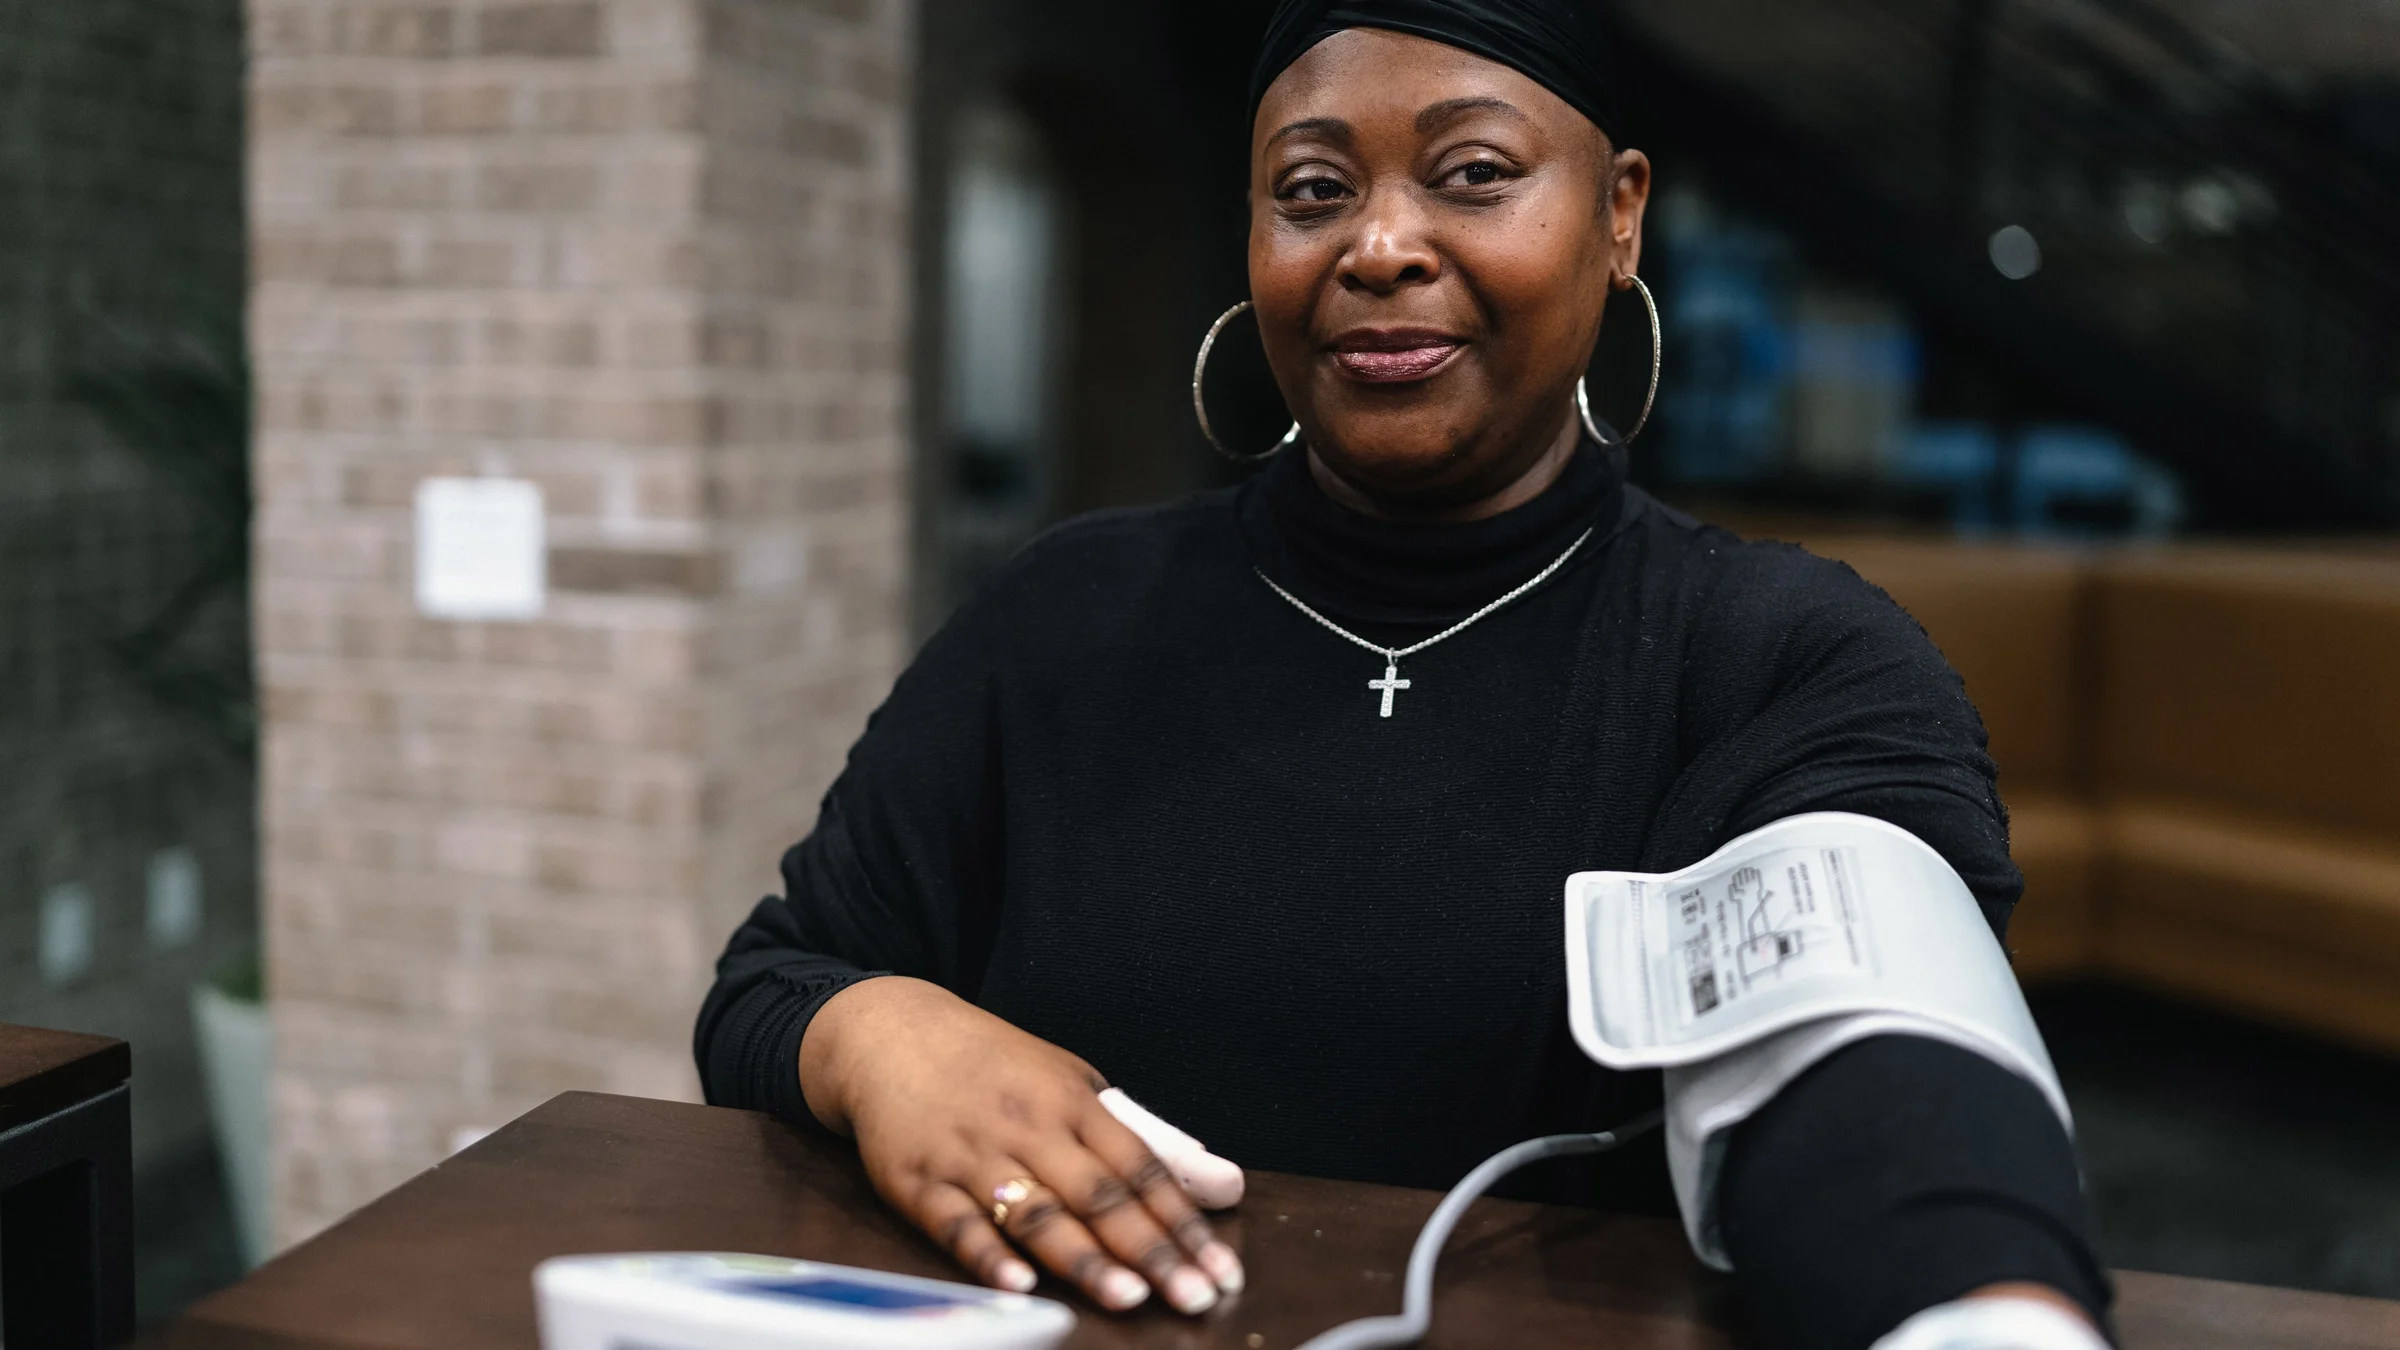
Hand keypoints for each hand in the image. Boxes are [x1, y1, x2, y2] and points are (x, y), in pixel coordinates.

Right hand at [800, 977, 1244, 1313]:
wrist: (892, 1034)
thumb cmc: (997, 1067)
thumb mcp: (1077, 1085)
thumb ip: (1150, 1141)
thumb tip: (1227, 1184)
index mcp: (1074, 1103)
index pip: (1141, 1167)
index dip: (1185, 1221)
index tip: (1223, 1268)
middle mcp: (1028, 1129)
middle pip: (1098, 1195)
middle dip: (1151, 1250)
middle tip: (1195, 1297)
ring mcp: (972, 1156)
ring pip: (1035, 1212)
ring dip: (1084, 1259)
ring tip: (1130, 1298)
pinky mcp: (919, 1183)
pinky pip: (955, 1225)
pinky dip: (987, 1256)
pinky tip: (1020, 1284)